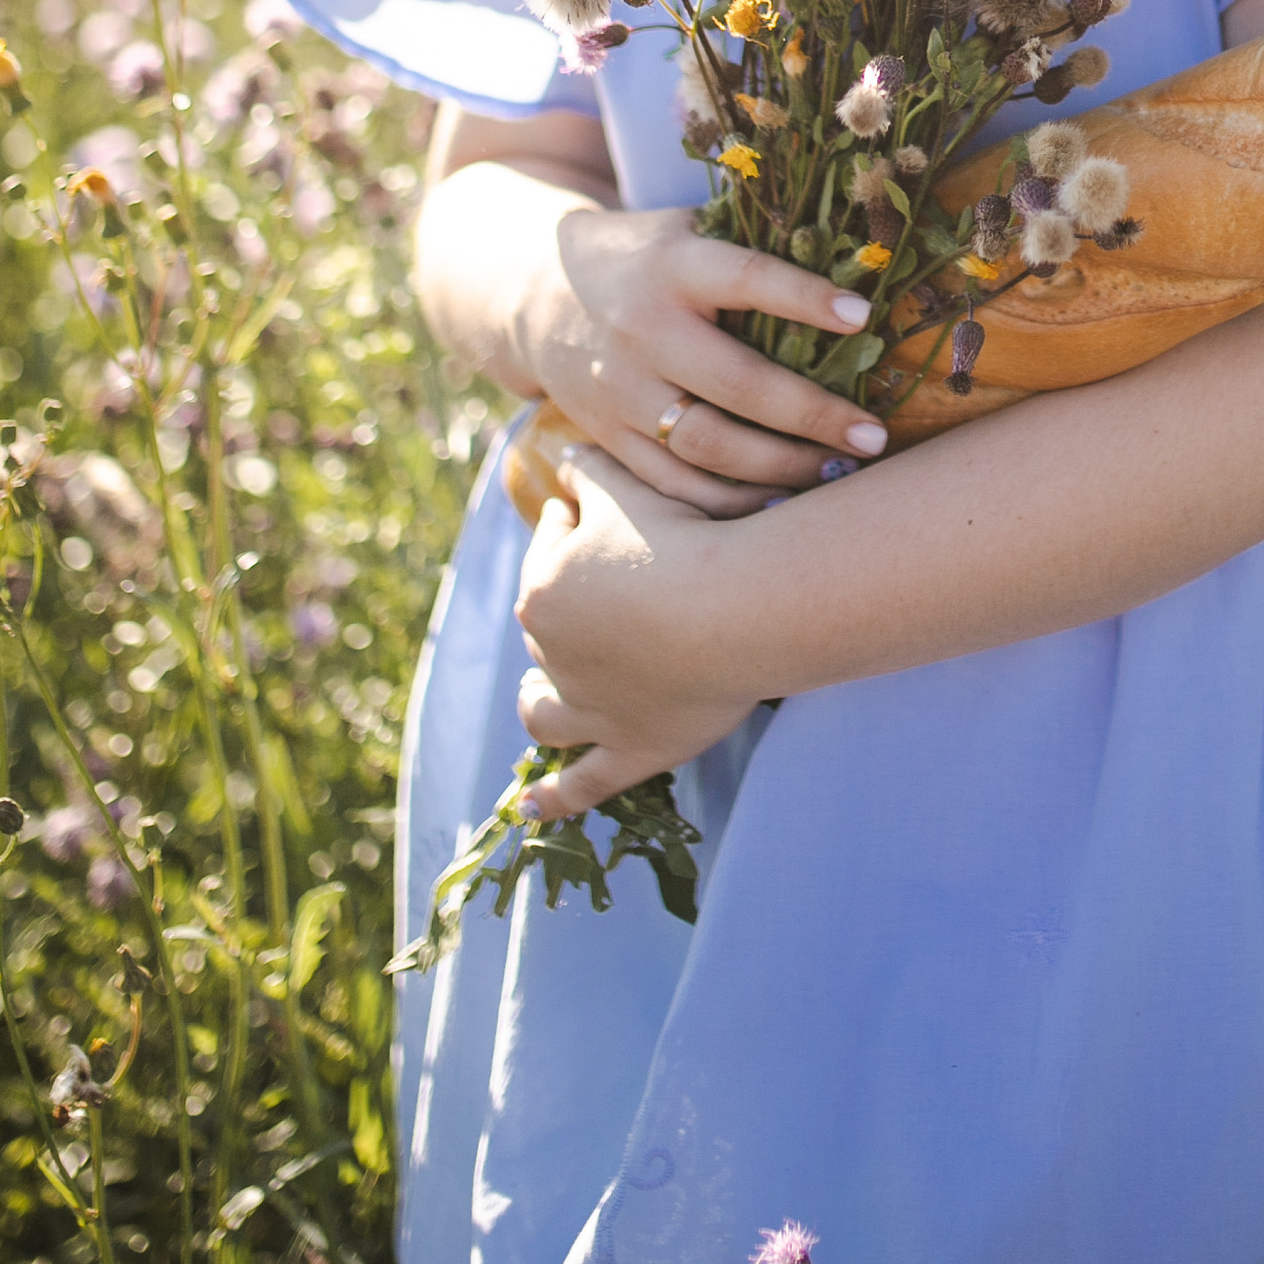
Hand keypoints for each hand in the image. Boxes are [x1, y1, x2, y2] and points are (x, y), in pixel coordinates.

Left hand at [516, 446, 762, 811]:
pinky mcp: (630, 748)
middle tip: (584, 597)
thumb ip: (591, 470)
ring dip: (536, 701)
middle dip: (558, 612)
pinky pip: (582, 783)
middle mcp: (555, 653)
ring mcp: (591, 708)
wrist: (733, 606)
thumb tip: (566, 454)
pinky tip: (530, 809)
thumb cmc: (682, 538)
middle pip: (548, 629)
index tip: (580, 516)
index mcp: (545, 588)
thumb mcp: (627, 487)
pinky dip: (552, 798)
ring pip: (547, 711)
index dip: (566, 529)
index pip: (548, 549)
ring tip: (532, 695)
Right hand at [534, 205, 890, 514]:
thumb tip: (855, 248)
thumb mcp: (685, 227)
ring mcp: (623, 392)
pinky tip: (783, 502)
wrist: (538, 298)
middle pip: (735, 384)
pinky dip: (731, 501)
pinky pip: (675, 484)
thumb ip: (751, 238)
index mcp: (671, 268)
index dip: (803, 297)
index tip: (861, 315)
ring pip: (707, 446)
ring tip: (839, 471)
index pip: (745, 278)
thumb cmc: (645, 257)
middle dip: (811, 414)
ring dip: (780, 467)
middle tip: (874, 435)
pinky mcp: (612, 438)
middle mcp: (643, 332)